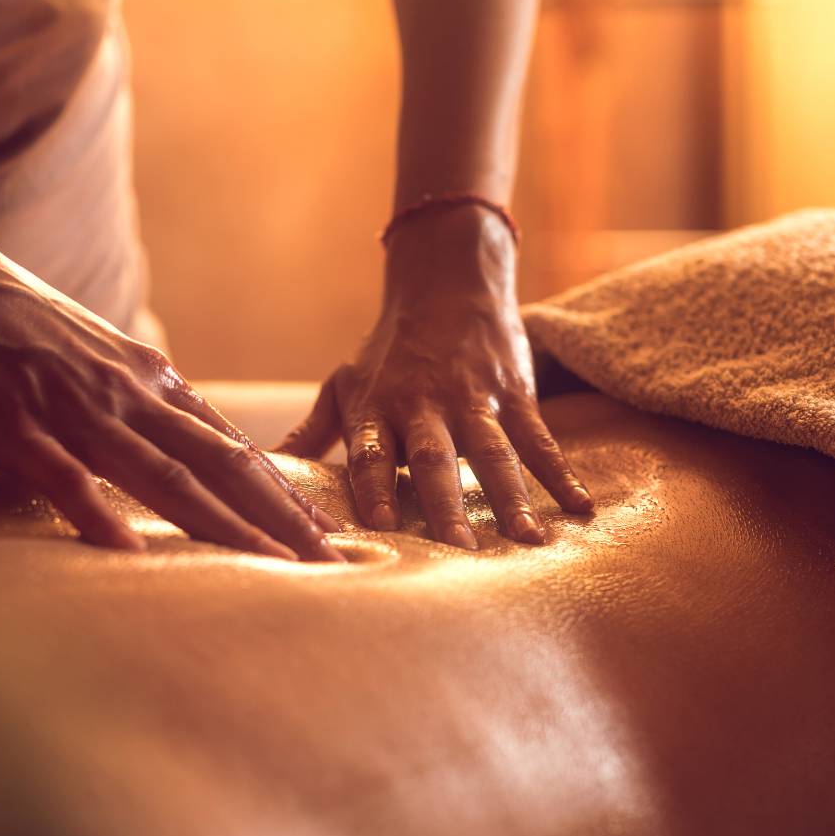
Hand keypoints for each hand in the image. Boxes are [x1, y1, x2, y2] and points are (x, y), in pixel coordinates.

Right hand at [0, 199, 343, 560]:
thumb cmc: (19, 327)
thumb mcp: (101, 362)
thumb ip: (143, 408)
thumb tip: (185, 452)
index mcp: (152, 383)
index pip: (234, 449)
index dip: (285, 493)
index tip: (328, 532)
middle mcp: (130, 396)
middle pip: (222, 466)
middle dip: (281, 518)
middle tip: (331, 562)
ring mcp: (76, 410)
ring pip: (164, 477)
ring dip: (223, 525)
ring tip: (271, 565)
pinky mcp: (15, 425)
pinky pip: (64, 477)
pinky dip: (98, 514)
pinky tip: (127, 552)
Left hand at [279, 204, 591, 547]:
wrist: (447, 284)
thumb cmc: (387, 350)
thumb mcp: (342, 384)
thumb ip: (309, 434)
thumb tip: (255, 471)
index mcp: (377, 408)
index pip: (371, 453)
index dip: (373, 487)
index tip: (378, 527)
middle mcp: (423, 405)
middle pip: (434, 459)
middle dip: (445, 504)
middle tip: (458, 551)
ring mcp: (473, 399)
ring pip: (493, 452)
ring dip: (511, 496)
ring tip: (527, 541)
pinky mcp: (513, 392)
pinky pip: (539, 438)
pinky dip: (560, 473)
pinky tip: (579, 508)